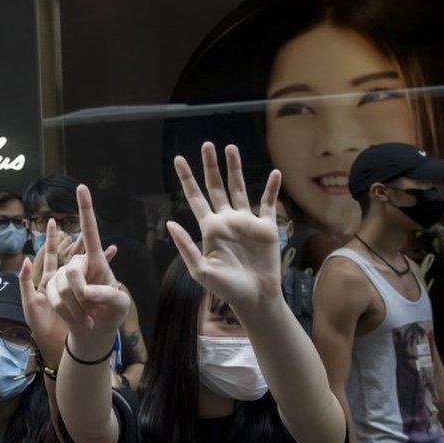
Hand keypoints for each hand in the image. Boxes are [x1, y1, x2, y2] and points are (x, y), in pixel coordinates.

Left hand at [20, 219, 89, 368]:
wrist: (58, 346)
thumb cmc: (41, 327)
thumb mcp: (30, 305)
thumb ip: (26, 283)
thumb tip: (26, 260)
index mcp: (48, 281)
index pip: (49, 255)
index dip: (50, 239)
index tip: (53, 221)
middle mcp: (63, 281)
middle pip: (71, 256)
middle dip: (77, 243)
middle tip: (82, 226)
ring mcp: (77, 287)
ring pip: (84, 265)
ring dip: (91, 258)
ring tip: (104, 249)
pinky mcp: (88, 294)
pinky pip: (97, 276)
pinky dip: (104, 262)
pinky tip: (113, 250)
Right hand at [45, 186, 128, 358]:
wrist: (94, 334)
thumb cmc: (112, 315)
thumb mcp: (121, 306)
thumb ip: (109, 294)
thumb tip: (86, 290)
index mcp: (98, 262)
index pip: (91, 232)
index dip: (86, 210)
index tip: (82, 187)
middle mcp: (79, 265)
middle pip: (73, 269)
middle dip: (80, 294)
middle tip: (91, 311)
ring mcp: (64, 278)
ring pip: (60, 285)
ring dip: (73, 309)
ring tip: (86, 318)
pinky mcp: (52, 290)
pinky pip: (51, 296)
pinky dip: (65, 312)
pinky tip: (76, 318)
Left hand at [166, 142, 281, 309]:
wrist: (254, 297)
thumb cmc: (225, 287)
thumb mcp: (200, 269)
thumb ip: (186, 246)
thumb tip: (169, 223)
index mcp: (209, 228)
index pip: (195, 197)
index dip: (187, 179)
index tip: (178, 159)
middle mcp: (226, 220)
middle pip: (216, 187)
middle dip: (211, 166)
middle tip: (207, 145)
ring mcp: (246, 222)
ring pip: (239, 188)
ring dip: (235, 169)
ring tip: (231, 148)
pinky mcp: (266, 227)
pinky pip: (268, 203)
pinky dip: (271, 188)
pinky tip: (275, 173)